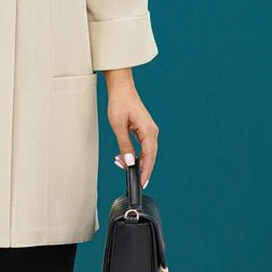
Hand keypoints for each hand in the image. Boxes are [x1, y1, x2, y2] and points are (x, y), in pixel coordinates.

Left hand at [105, 73, 158, 188]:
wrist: (121, 88)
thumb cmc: (120, 103)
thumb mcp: (118, 126)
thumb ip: (125, 145)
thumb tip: (129, 162)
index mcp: (149, 131)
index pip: (149, 157)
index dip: (146, 171)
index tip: (142, 183)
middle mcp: (152, 132)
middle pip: (150, 157)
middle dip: (140, 168)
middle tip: (129, 178)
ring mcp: (149, 131)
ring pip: (146, 153)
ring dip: (136, 161)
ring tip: (120, 164)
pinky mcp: (144, 130)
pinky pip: (143, 147)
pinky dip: (135, 154)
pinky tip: (124, 157)